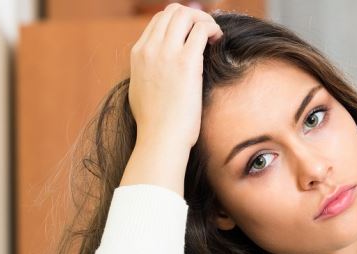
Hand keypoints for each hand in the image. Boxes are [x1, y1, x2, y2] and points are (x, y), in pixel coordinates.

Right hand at [129, 2, 223, 155]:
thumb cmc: (155, 125)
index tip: (193, 35)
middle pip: (172, 12)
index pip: (158, 21)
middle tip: (207, 32)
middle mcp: (150, 49)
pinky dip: (213, 29)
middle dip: (193, 16)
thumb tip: (156, 73)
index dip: (180, 22)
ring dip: (204, 20)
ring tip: (215, 35)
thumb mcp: (141, 92)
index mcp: (138, 54)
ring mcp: (166, 54)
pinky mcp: (186, 63)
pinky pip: (201, 29)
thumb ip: (147, 75)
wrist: (160, 139)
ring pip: (186, 14)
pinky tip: (219, 40)